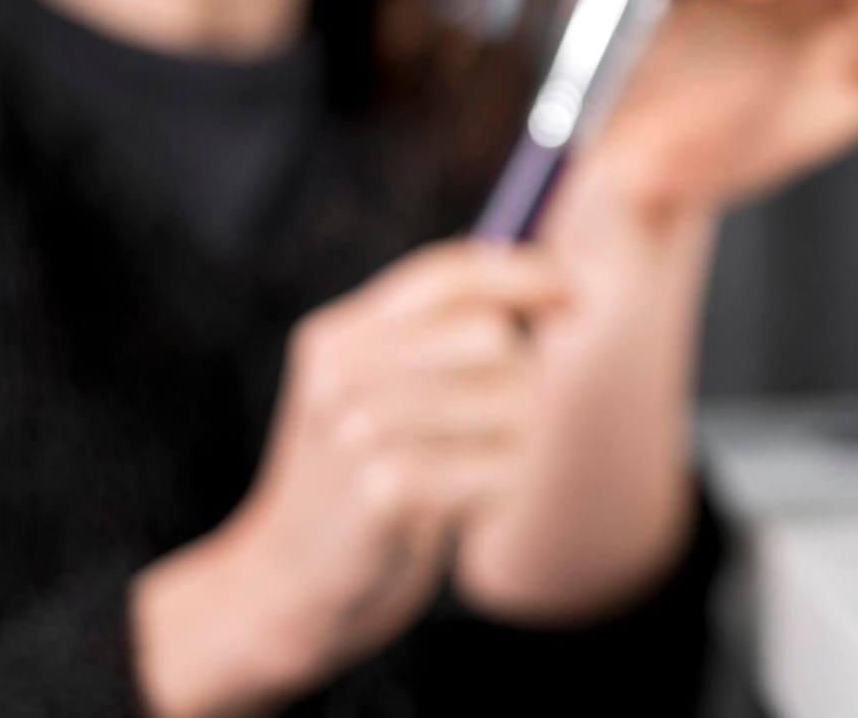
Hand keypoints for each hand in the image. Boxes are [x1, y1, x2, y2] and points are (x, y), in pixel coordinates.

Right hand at [131, 242, 564, 715]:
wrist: (286, 583)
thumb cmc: (353, 481)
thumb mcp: (367, 392)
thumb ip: (429, 336)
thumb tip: (547, 287)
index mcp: (338, 338)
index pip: (445, 276)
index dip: (521, 274)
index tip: (571, 290)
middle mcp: (341, 376)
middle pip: (487, 334)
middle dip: (520, 372)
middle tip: (510, 416)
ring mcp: (358, 436)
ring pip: (506, 401)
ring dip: (518, 439)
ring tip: (484, 468)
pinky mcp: (383, 499)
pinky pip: (495, 470)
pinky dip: (501, 490)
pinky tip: (472, 510)